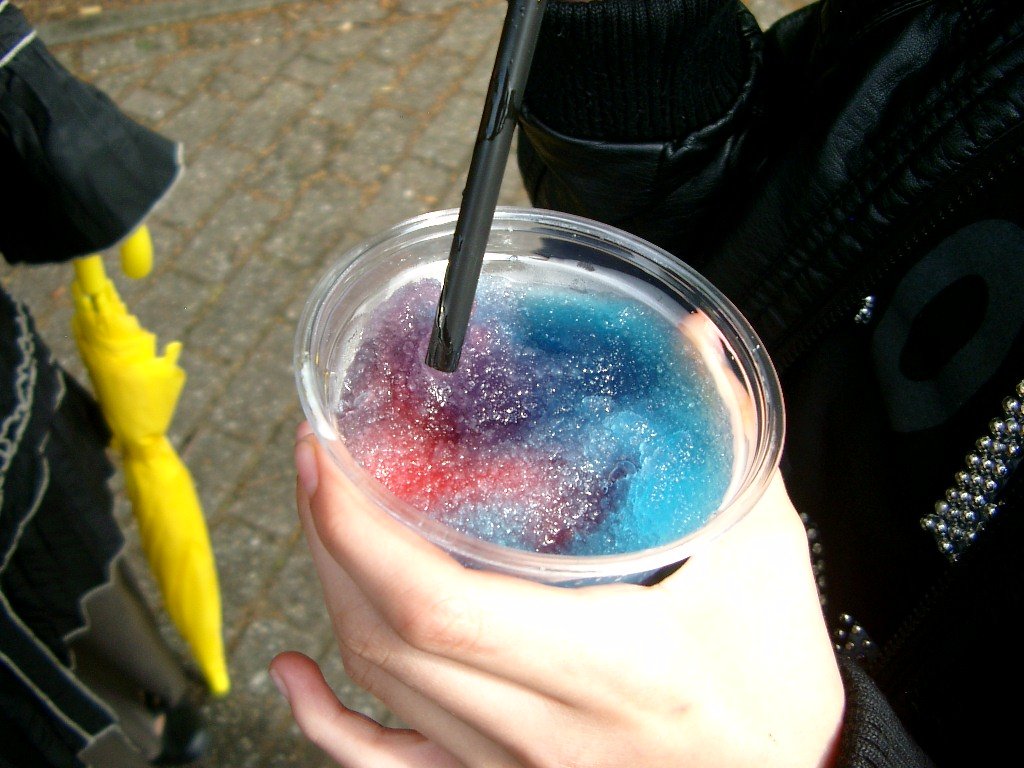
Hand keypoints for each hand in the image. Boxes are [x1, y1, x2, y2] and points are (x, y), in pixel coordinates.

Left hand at [270, 425, 843, 767]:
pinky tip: (298, 678)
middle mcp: (545, 728)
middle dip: (330, 542)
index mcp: (609, 665)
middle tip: (320, 464)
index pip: (439, 607)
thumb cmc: (779, 688)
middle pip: (386, 640)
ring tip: (323, 524)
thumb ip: (727, 439)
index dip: (360, 531)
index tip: (332, 460)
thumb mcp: (766, 555)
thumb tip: (692, 344)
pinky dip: (327, 723)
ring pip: (381, 692)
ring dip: (333, 598)